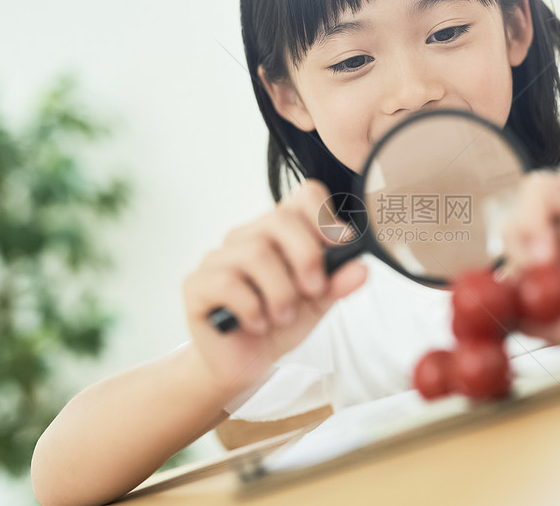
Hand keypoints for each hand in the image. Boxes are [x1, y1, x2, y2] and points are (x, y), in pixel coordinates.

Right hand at [182, 180, 366, 393]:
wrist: (243, 364)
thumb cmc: (278, 324)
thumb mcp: (318, 304)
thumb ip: (339, 284)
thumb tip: (362, 267)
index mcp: (278, 233)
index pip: (302, 196)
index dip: (323, 217)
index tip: (340, 246)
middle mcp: (246, 237)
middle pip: (279, 219)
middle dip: (306, 256)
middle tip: (313, 290)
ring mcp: (218, 258)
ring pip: (256, 253)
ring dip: (280, 292)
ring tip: (282, 316)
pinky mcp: (197, 284)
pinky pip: (228, 282)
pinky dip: (252, 307)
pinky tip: (257, 323)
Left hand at [505, 142, 559, 342]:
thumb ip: (554, 324)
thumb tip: (511, 322)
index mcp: (552, 263)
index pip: (510, 253)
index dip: (499, 267)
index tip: (499, 294)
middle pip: (518, 218)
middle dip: (515, 240)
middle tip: (530, 265)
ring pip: (541, 188)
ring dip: (533, 213)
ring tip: (546, 248)